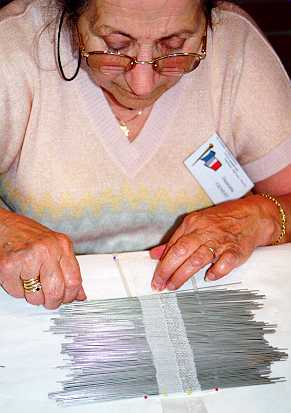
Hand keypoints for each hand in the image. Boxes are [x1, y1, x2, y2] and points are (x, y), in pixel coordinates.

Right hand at [0, 210, 85, 308]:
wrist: (2, 225)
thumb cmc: (27, 235)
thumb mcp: (54, 247)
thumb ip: (68, 269)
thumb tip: (79, 294)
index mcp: (62, 244)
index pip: (74, 280)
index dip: (70, 296)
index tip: (66, 299)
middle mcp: (47, 250)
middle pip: (56, 291)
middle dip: (52, 301)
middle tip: (48, 300)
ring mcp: (27, 257)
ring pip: (36, 295)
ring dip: (33, 296)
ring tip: (29, 282)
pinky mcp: (8, 266)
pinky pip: (17, 292)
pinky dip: (17, 290)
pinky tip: (17, 277)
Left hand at [151, 195, 276, 290]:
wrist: (251, 216)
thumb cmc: (221, 222)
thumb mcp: (195, 225)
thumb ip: (175, 240)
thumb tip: (154, 254)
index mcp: (193, 223)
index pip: (173, 245)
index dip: (162, 263)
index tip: (156, 277)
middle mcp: (205, 231)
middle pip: (181, 251)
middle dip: (168, 270)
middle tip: (160, 284)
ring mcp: (220, 241)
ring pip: (197, 259)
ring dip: (183, 274)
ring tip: (173, 285)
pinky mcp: (236, 250)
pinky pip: (224, 263)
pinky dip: (215, 272)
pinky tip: (209, 277)